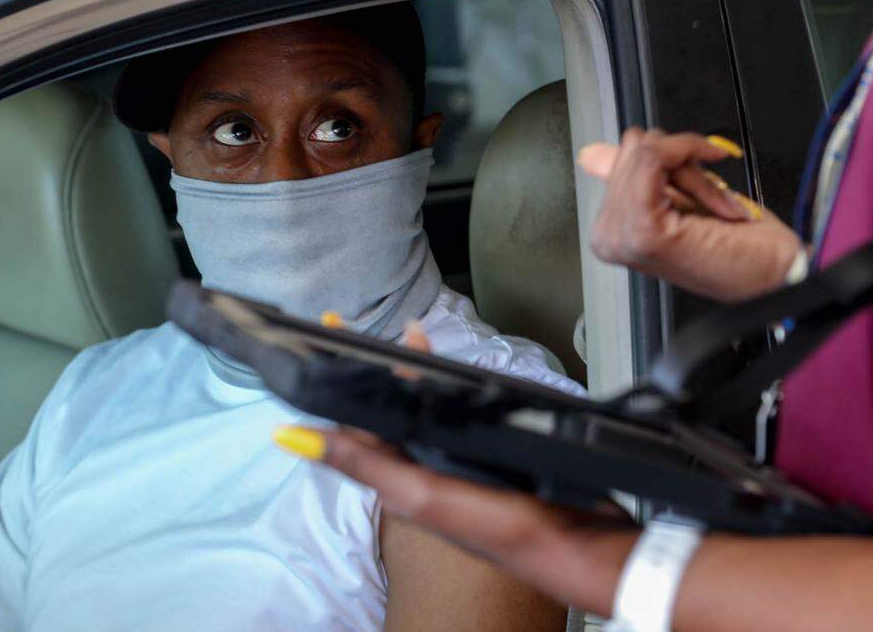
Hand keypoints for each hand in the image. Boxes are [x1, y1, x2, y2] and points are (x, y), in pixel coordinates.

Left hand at [273, 326, 639, 616]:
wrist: (581, 545)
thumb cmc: (505, 528)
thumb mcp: (424, 495)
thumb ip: (364, 462)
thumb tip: (291, 438)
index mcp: (401, 477)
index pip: (356, 420)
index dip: (339, 378)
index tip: (326, 333)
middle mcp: (425, 468)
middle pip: (393, 408)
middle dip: (382, 366)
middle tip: (374, 327)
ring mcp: (461, 461)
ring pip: (430, 407)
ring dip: (419, 371)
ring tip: (413, 338)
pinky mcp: (494, 456)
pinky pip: (466, 413)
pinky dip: (458, 386)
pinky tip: (461, 371)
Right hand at [584, 128, 801, 301]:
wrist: (772, 277)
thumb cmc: (741, 250)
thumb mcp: (681, 198)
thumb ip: (638, 173)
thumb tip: (593, 155)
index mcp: (611, 231)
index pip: (621, 156)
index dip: (670, 154)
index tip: (702, 168)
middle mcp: (607, 236)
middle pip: (632, 151)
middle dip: (680, 162)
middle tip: (710, 199)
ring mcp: (621, 236)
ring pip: (645, 153)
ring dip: (692, 170)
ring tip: (713, 206)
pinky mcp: (643, 230)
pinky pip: (651, 159)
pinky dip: (690, 159)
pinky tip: (715, 195)